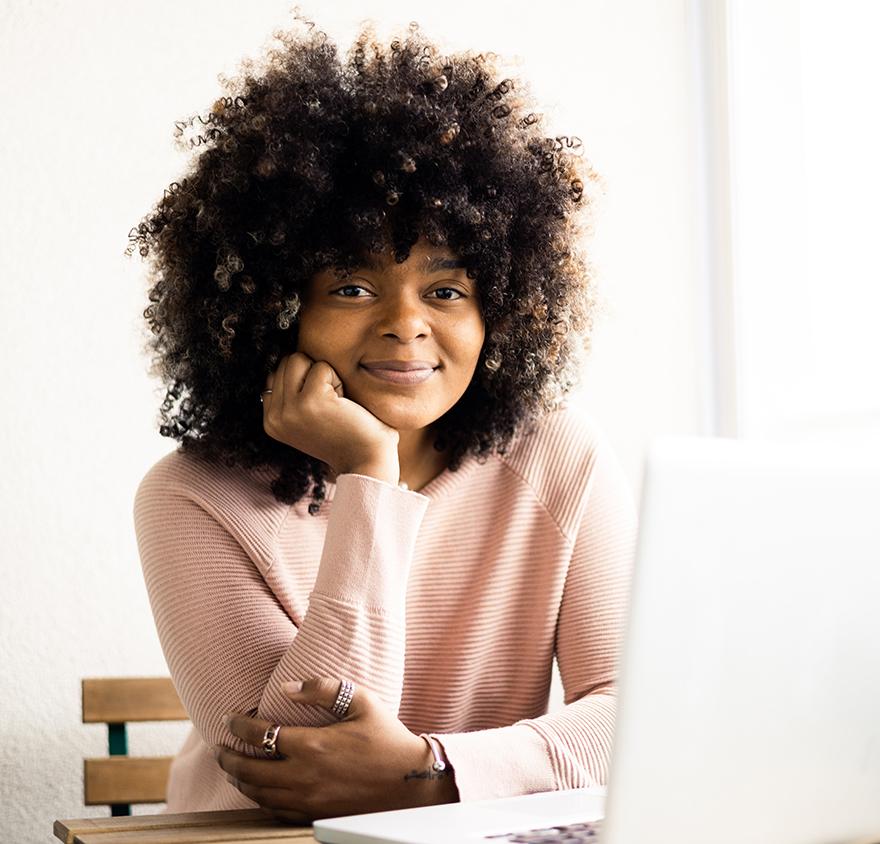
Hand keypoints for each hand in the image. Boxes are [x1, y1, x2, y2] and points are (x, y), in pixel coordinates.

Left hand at [214, 678, 458, 821]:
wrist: (411, 780)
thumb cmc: (387, 736)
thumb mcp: (361, 701)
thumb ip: (322, 688)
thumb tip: (287, 686)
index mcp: (313, 745)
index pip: (261, 735)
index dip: (238, 726)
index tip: (228, 718)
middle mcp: (304, 775)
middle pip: (250, 770)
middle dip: (229, 757)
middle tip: (219, 746)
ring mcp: (308, 799)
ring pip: (259, 794)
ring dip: (240, 779)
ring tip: (232, 768)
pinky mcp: (315, 814)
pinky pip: (276, 811)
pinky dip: (260, 799)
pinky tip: (258, 790)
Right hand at [262, 353, 398, 482]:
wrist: (367, 461)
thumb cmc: (345, 436)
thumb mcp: (306, 419)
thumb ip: (290, 396)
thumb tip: (287, 359)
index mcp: (270, 422)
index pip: (275, 375)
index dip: (303, 381)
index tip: (320, 409)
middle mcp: (274, 417)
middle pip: (286, 363)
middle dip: (312, 375)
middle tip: (330, 404)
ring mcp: (290, 410)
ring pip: (299, 359)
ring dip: (324, 375)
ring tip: (335, 403)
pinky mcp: (310, 401)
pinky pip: (322, 367)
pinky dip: (338, 380)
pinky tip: (345, 405)